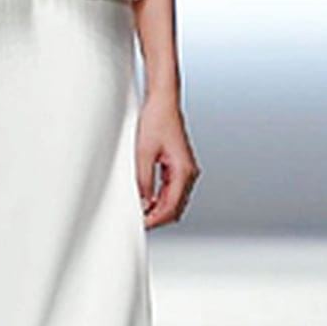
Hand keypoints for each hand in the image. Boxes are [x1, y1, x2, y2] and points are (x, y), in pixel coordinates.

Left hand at [136, 89, 199, 227]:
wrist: (162, 101)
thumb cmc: (156, 120)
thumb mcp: (143, 153)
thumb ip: (143, 181)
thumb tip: (142, 203)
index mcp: (184, 171)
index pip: (171, 207)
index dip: (154, 219)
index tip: (139, 224)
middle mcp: (188, 172)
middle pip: (175, 208)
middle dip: (157, 217)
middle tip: (137, 220)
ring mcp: (185, 169)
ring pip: (174, 201)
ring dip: (158, 208)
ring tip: (139, 210)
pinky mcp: (179, 165)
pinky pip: (172, 190)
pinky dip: (160, 198)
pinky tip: (146, 198)